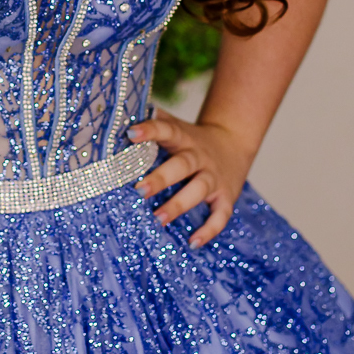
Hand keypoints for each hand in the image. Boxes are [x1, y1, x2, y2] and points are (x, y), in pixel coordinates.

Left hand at [128, 111, 253, 247]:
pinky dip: (209, 230)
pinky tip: (193, 243)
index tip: (130, 133)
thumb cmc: (191, 139)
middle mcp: (199, 157)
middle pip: (182, 165)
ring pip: (198, 190)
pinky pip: (220, 215)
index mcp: (183, 138)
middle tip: (139, 190)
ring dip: (179, 205)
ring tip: (158, 219)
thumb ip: (153, 120)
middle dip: (161, 178)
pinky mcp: (226, 196)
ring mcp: (214, 177)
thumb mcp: (175, 126)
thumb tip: (120, 110)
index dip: (150, 130)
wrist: (234, 142)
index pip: (167, 130)